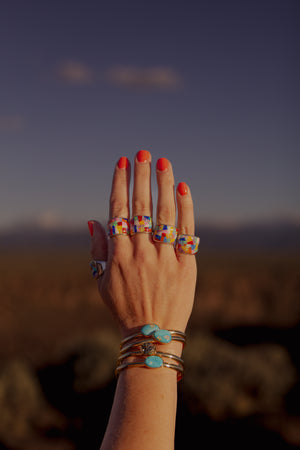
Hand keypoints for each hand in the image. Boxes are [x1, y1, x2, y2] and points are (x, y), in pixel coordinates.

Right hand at [88, 150, 196, 338]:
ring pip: (164, 214)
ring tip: (163, 162)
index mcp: (118, 254)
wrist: (152, 335)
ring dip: (163, 185)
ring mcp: (164, 258)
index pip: (118, 210)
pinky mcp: (185, 265)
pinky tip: (183, 188)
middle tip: (142, 153)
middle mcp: (140, 252)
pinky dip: (185, 208)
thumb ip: (97, 250)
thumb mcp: (101, 282)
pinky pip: (186, 231)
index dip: (119, 184)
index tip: (122, 163)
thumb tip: (93, 220)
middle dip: (141, 177)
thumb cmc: (124, 307)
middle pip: (141, 206)